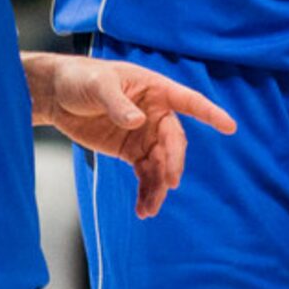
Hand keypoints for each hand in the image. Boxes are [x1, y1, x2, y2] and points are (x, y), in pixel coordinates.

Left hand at [23, 52, 236, 217]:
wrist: (58, 96)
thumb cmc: (82, 78)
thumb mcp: (99, 86)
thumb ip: (118, 104)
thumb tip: (138, 123)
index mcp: (155, 89)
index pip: (189, 101)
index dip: (210, 113)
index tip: (230, 127)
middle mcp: (156, 113)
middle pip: (174, 140)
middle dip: (173, 162)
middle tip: (170, 183)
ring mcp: (144, 134)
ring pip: (161, 163)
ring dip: (159, 185)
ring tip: (150, 208)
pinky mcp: (131, 151)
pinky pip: (146, 173)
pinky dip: (147, 191)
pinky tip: (144, 209)